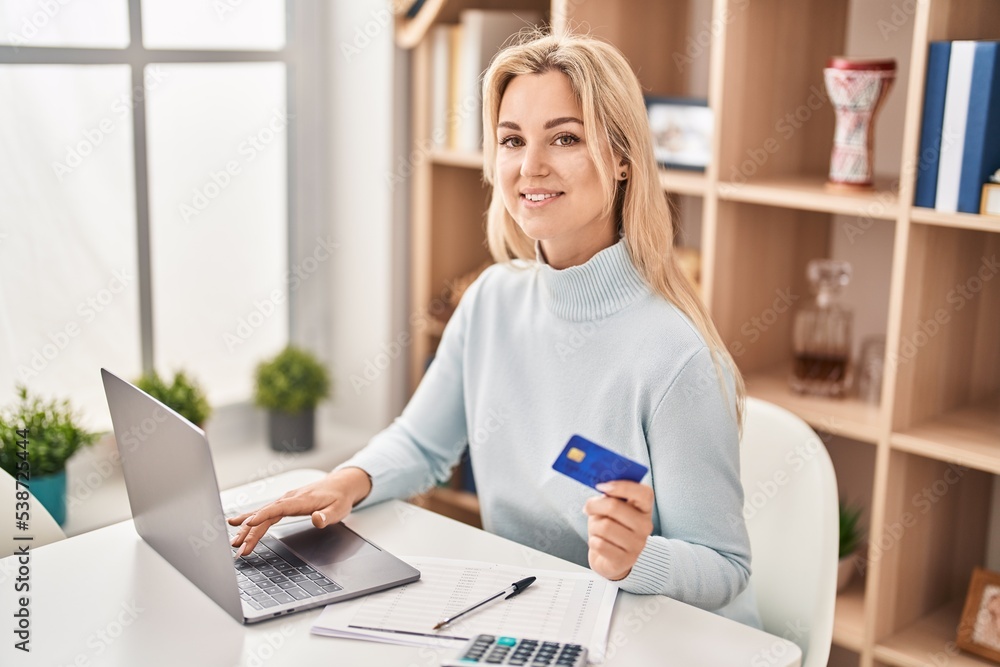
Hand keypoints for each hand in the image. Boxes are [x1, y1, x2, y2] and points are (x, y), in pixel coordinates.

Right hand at [227, 467, 371, 556]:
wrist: (340, 484)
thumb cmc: (339, 497)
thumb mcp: (339, 509)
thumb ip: (327, 516)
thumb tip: (317, 519)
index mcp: (301, 500)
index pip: (278, 508)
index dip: (263, 515)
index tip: (249, 524)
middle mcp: (289, 499)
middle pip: (265, 515)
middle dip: (250, 530)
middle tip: (238, 546)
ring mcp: (285, 501)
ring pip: (262, 514)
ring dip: (247, 528)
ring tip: (235, 542)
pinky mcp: (284, 504)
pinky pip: (265, 513)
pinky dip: (251, 519)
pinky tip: (238, 524)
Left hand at [583, 480, 653, 580]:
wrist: (612, 559)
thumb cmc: (611, 528)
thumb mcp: (612, 509)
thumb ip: (610, 496)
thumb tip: (600, 484)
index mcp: (644, 509)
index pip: (644, 493)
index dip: (622, 486)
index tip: (602, 486)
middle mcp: (645, 526)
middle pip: (614, 507)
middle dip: (594, 505)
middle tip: (588, 508)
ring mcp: (637, 545)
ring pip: (604, 526)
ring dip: (593, 526)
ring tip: (596, 530)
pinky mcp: (625, 560)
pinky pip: (600, 544)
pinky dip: (593, 541)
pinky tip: (599, 543)